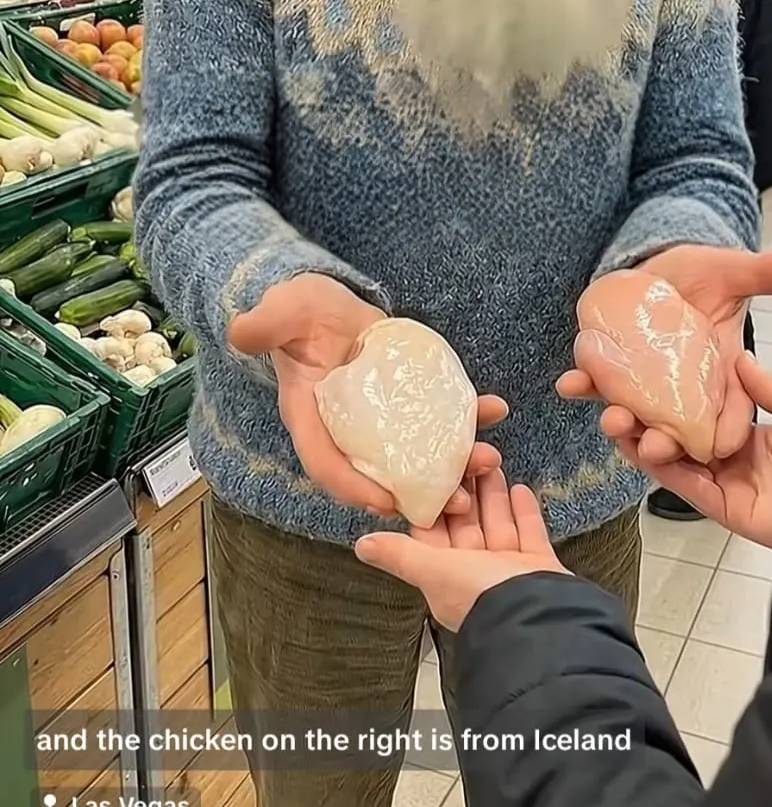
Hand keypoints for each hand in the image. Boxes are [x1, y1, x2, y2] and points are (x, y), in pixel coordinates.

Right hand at [229, 275, 506, 515]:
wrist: (322, 301)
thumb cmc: (296, 311)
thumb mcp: (280, 313)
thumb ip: (264, 324)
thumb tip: (241, 331)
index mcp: (312, 418)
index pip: (328, 464)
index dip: (355, 489)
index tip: (389, 505)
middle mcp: (350, 428)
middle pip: (385, 471)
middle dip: (424, 491)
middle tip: (459, 501)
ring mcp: (384, 415)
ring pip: (420, 449)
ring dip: (456, 460)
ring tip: (489, 460)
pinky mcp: (408, 395)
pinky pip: (439, 413)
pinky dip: (468, 415)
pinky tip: (495, 407)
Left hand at [355, 469, 568, 631]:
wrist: (539, 617)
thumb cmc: (481, 597)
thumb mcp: (434, 571)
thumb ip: (401, 555)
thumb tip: (362, 546)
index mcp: (447, 577)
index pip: (434, 535)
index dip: (433, 506)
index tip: (433, 476)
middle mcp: (476, 574)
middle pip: (468, 526)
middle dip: (466, 495)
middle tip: (467, 461)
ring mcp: (510, 571)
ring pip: (498, 525)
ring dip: (493, 497)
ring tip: (492, 465)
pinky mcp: (539, 566)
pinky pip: (529, 533)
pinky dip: (523, 511)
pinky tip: (520, 488)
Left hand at [558, 245, 771, 463]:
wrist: (656, 266)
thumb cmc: (699, 274)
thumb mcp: (732, 272)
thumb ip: (767, 273)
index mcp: (718, 374)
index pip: (728, 413)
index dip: (725, 432)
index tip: (718, 447)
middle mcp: (680, 387)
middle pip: (675, 425)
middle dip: (663, 442)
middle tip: (653, 449)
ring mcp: (643, 380)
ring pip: (634, 410)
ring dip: (620, 420)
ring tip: (611, 421)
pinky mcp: (612, 364)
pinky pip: (595, 379)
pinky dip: (581, 383)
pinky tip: (568, 385)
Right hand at [617, 352, 771, 551]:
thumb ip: (764, 386)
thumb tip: (739, 356)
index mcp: (749, 436)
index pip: (699, 416)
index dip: (671, 401)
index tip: (643, 380)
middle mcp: (732, 460)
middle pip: (679, 440)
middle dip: (646, 423)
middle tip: (617, 403)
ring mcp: (726, 485)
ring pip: (675, 463)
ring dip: (645, 444)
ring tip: (616, 422)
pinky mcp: (723, 508)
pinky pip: (686, 486)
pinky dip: (662, 469)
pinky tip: (639, 448)